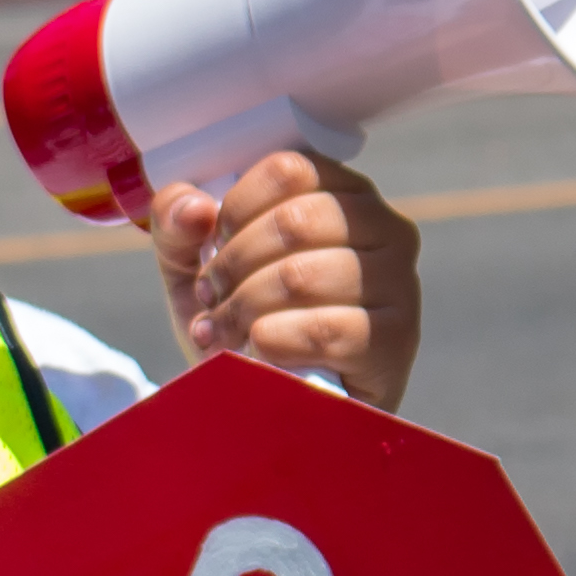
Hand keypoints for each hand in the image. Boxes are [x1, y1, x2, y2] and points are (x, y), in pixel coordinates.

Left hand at [154, 150, 423, 410]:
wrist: (273, 406)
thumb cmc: (240, 321)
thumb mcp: (194, 265)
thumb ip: (176, 221)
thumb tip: (195, 208)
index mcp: (343, 193)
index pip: (290, 169)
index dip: (236, 208)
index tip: (213, 243)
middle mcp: (385, 228)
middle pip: (294, 220)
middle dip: (234, 264)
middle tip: (212, 297)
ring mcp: (399, 283)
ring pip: (302, 274)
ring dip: (244, 308)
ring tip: (222, 331)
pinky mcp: (397, 339)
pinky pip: (326, 328)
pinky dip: (275, 341)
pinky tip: (257, 352)